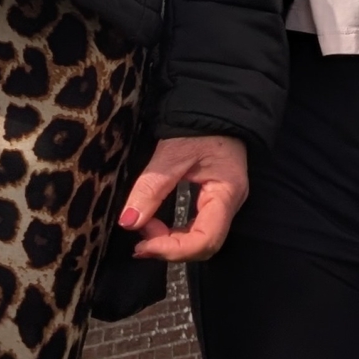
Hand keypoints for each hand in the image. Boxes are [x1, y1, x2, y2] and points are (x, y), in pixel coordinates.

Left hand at [118, 134, 248, 261]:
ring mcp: (223, 205)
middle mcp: (230, 205)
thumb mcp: (172, 154)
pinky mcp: (214, 201)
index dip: (174, 249)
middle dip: (170, 246)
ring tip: (144, 227)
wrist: (216, 109)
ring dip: (170, 240)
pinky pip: (196, 228)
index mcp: (226, 193)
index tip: (143, 244)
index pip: (206, 240)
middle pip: (205, 246)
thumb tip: (128, 222)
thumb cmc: (200, 127)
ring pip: (200, 240)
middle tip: (140, 238)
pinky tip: (155, 224)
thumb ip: (151, 188)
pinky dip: (174, 232)